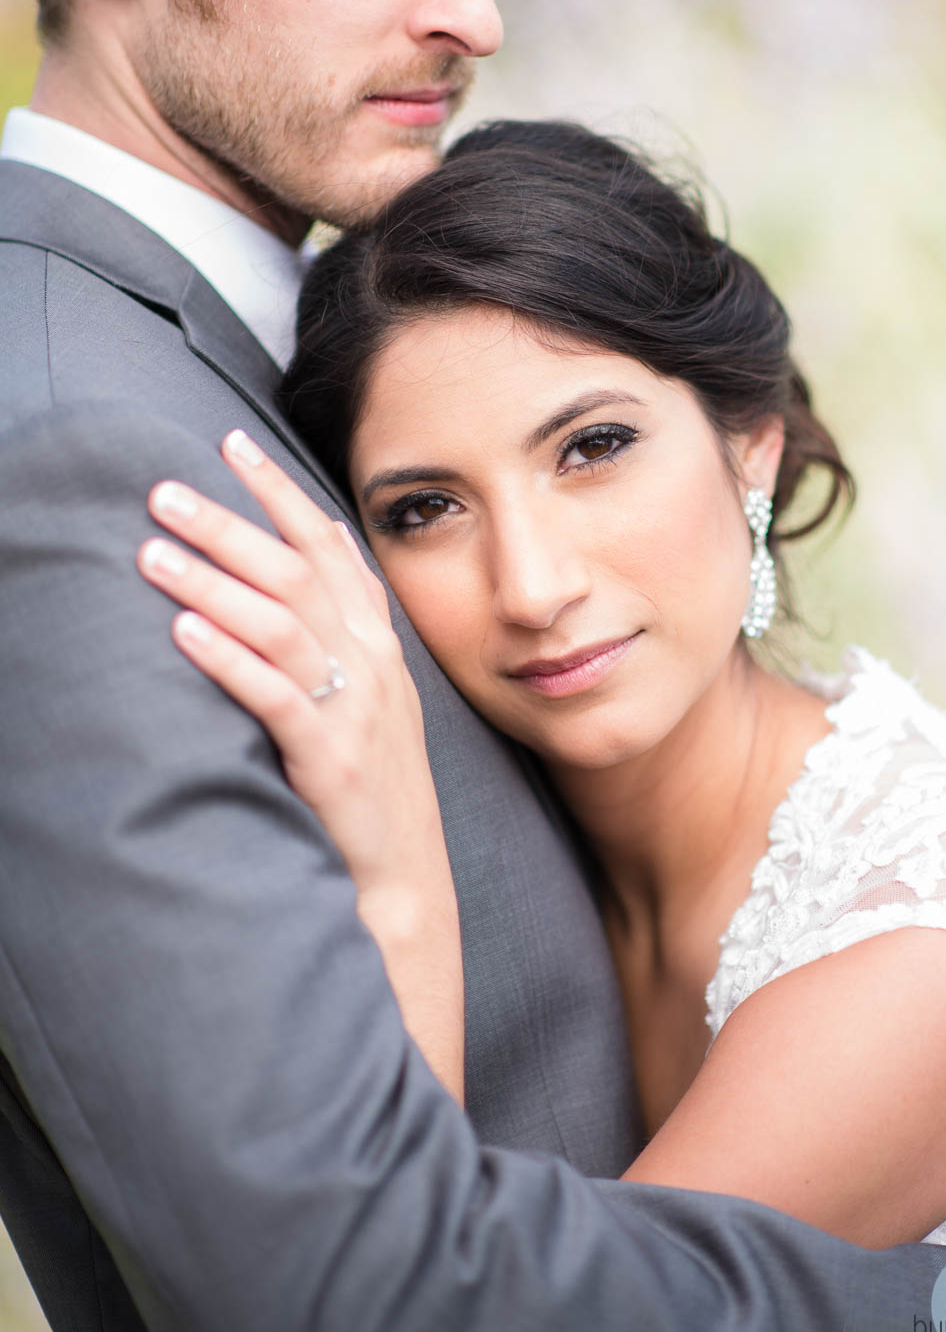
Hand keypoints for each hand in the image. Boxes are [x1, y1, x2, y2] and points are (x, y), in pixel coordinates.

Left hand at [136, 428, 464, 1098]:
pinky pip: (275, 695)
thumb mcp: (370, 704)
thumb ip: (338, 640)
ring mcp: (357, 711)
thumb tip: (288, 575)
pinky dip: (228, 656)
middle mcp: (373, 666)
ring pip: (281, 622)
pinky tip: (183, 629)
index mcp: (380, 646)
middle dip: (229, 523)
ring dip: (213, 579)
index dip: (283, 491)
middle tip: (164, 490)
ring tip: (152, 550)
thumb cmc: (375, 795)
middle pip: (296, 571)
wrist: (407, 886)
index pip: (331, 545)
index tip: (235, 445)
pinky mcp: (332, 758)